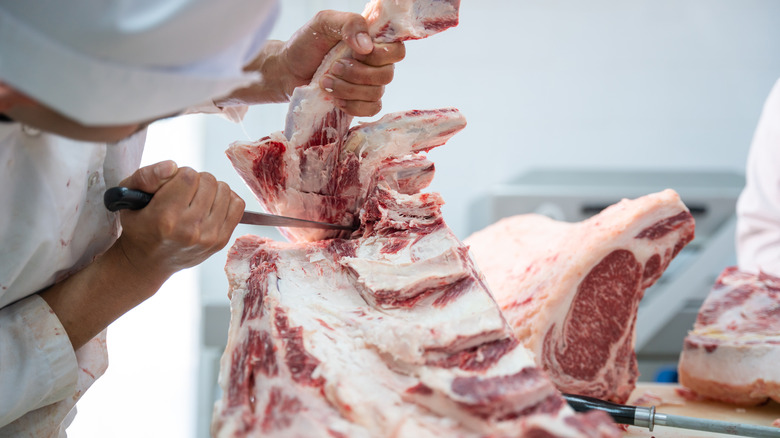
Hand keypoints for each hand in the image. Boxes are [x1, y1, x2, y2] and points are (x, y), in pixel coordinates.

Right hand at [39, 161, 243, 349]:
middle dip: (197, 181)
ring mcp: (208, 237)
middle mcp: (189, 229)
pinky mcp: (221, 241)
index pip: (189, 176)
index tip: (173, 185)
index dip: (181, 174)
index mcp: (165, 217)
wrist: (147, 262)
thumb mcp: (130, 196)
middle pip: (209, 181)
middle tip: (185, 193)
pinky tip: (211, 205)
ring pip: (224, 190)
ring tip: (197, 199)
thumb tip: (173, 166)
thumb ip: (147, 176)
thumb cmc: (139, 225)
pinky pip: (237, 205)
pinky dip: (227, 199)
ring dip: (212, 189)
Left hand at [219, 10, 405, 116]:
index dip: (380, 55)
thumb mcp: (323, 23)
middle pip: (387, 75)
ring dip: (348, 89)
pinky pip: (371, 110)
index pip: (397, 51)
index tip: (356, 52)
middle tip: (333, 68)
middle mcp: (375, 64)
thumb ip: (348, 24)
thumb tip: (367, 46)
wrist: (287, 70)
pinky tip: (335, 99)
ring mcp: (368, 85)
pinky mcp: (359, 103)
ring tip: (325, 82)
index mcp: (372, 42)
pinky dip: (353, 106)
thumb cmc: (306, 44)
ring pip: (376, 94)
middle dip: (357, 74)